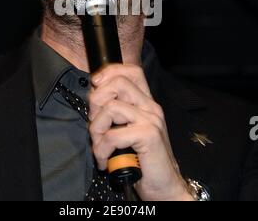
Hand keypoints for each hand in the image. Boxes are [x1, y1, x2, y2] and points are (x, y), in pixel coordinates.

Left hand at [88, 63, 193, 200]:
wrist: (164, 186)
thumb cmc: (142, 161)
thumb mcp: (127, 131)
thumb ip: (116, 114)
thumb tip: (93, 99)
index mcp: (146, 103)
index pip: (131, 71)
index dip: (109, 72)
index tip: (95, 85)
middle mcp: (150, 107)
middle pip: (118, 82)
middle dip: (97, 100)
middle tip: (95, 123)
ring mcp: (151, 119)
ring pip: (110, 108)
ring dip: (96, 129)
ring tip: (99, 146)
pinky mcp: (149, 135)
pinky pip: (112, 135)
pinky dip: (101, 150)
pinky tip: (104, 160)